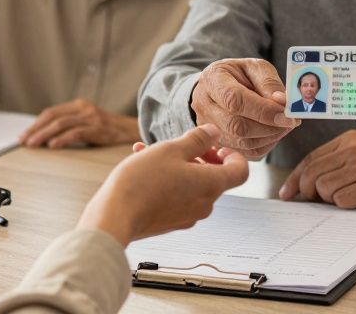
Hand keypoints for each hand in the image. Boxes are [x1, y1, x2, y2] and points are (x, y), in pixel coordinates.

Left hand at [19, 98, 140, 147]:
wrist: (132, 130)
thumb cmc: (107, 129)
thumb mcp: (87, 121)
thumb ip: (70, 124)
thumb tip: (45, 137)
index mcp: (78, 105)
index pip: (51, 112)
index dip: (35, 124)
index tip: (24, 135)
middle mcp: (83, 108)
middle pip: (52, 117)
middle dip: (35, 129)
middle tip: (23, 141)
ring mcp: (91, 117)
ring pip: (61, 124)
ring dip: (44, 135)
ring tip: (33, 145)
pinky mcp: (98, 128)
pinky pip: (76, 133)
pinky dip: (62, 139)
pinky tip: (52, 146)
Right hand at [77, 123, 249, 245]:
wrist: (114, 217)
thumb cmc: (142, 182)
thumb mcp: (171, 149)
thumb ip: (198, 140)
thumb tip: (214, 133)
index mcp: (211, 185)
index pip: (241, 171)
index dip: (232, 154)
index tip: (213, 145)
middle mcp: (204, 204)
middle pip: (215, 177)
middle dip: (199, 156)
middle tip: (180, 145)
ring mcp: (187, 216)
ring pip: (191, 184)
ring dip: (178, 165)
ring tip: (151, 150)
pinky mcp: (170, 222)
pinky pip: (177, 196)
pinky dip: (167, 180)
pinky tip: (143, 165)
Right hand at [190, 58, 298, 158]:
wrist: (220, 86)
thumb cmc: (239, 75)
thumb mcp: (255, 67)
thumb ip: (269, 82)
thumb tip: (282, 103)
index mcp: (212, 79)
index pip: (235, 100)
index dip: (264, 111)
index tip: (287, 115)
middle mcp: (204, 105)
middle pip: (237, 126)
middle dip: (270, 127)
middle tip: (291, 121)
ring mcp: (207, 127)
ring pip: (241, 142)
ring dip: (270, 137)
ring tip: (284, 125)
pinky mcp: (217, 142)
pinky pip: (245, 152)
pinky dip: (264, 145)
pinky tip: (273, 132)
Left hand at [278, 130, 355, 208]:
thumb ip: (340, 160)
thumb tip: (309, 182)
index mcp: (349, 139)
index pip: (311, 158)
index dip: (295, 177)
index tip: (287, 192)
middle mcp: (353, 149)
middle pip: (312, 173)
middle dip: (307, 191)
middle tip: (313, 201)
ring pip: (323, 188)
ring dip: (329, 200)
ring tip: (346, 198)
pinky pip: (341, 200)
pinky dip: (345, 205)